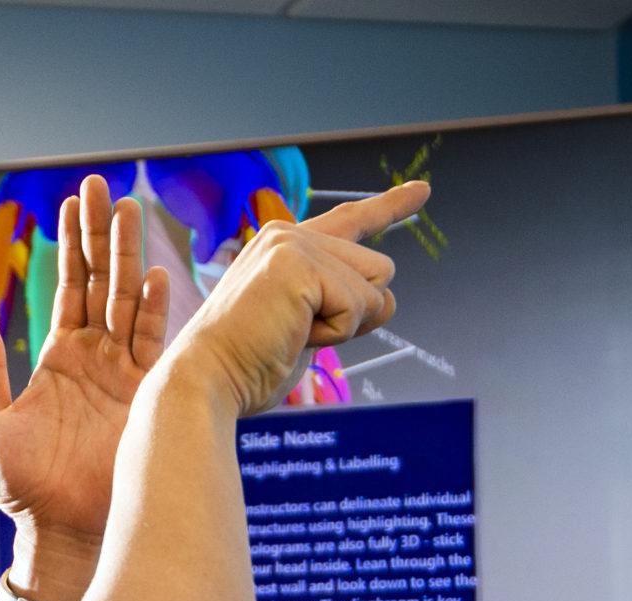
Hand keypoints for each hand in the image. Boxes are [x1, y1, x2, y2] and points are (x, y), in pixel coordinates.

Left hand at [0, 174, 170, 599]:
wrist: (63, 531)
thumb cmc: (26, 489)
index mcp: (62, 360)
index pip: (69, 289)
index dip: (71, 247)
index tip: (71, 203)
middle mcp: (98, 360)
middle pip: (102, 283)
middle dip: (102, 234)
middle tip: (102, 186)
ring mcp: (126, 375)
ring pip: (127, 302)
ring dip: (128, 257)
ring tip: (129, 211)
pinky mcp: (146, 398)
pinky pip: (151, 347)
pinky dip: (151, 312)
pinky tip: (154, 277)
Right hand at [167, 178, 428, 417]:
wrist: (208, 380)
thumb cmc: (249, 365)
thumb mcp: (311, 332)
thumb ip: (347, 307)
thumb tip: (389, 299)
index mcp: (286, 247)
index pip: (352, 221)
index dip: (390, 206)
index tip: (423, 190)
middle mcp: (288, 234)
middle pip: (378, 269)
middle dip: (356, 313)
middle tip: (299, 333)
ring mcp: (292, 244)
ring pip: (374, 286)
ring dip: (346, 324)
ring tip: (292, 333)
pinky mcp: (299, 264)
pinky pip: (358, 305)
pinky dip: (336, 332)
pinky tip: (294, 334)